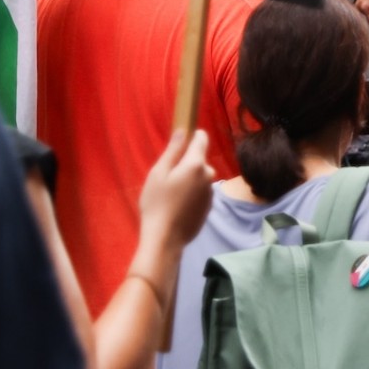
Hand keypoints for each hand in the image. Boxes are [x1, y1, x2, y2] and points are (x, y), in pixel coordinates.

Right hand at [138, 129, 213, 250]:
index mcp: (196, 164)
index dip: (192, 137)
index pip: (202, 139)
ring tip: (170, 194)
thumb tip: (183, 131)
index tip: (179, 144)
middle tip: (166, 177)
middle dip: (185, 162)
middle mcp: (208, 175)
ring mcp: (211, 192)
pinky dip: (191, 193)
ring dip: (188, 179)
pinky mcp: (209, 206)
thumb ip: (173, 150)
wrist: (166, 237)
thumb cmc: (157, 203)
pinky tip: (177, 205)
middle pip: (199, 159)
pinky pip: (200, 191)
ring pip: (199, 176)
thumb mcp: (158, 173)